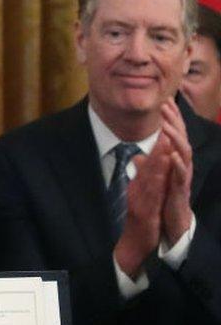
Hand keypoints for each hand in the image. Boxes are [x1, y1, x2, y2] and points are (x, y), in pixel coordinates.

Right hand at [114, 134, 170, 277]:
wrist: (135, 244)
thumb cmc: (140, 221)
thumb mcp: (142, 196)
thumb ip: (142, 177)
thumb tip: (141, 159)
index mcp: (139, 186)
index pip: (149, 163)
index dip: (157, 145)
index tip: (164, 126)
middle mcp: (138, 189)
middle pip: (149, 165)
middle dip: (158, 145)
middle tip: (164, 124)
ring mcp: (140, 200)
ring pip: (150, 176)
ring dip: (157, 158)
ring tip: (164, 141)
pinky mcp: (144, 212)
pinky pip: (152, 194)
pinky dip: (157, 180)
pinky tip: (162, 170)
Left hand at [158, 99, 193, 245]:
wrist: (173, 223)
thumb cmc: (167, 198)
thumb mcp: (155, 178)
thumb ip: (149, 165)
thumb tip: (139, 155)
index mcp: (176, 161)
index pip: (174, 135)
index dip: (171, 118)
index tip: (165, 101)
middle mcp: (183, 165)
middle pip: (181, 138)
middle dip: (174, 121)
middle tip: (165, 105)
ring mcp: (183, 177)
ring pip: (184, 153)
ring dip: (176, 138)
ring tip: (167, 125)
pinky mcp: (181, 190)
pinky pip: (181, 175)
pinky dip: (177, 164)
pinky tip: (173, 155)